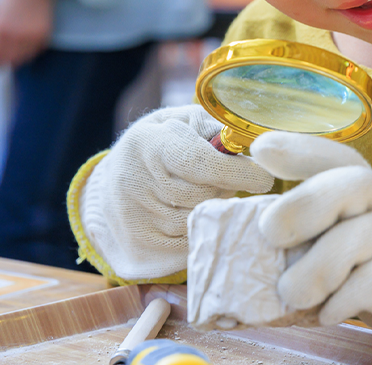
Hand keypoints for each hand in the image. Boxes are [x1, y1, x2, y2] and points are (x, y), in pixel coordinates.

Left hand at [0, 0, 52, 66]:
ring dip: (19, 58)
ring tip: (16, 55)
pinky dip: (31, 50)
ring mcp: (30, 36)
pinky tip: (28, 45)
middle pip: (9, 60)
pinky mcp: (43, 34)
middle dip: (6, 62)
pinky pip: (36, 50)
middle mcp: (14, 36)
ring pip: (24, 58)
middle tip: (4, 62)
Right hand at [79, 106, 274, 280]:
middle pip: (205, 196)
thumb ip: (211, 129)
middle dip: (226, 189)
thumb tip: (250, 147)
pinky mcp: (140, 250)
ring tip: (208, 197)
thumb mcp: (178, 122)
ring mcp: (135, 220)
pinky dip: (202, 233)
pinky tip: (197, 217)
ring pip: (199, 222)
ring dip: (214, 211)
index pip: (201, 163)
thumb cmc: (156, 147)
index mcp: (148, 143)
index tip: (264, 178)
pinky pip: (189, 246)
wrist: (107, 188)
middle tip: (227, 182)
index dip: (238, 172)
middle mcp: (135, 183)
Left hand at [250, 133, 371, 364]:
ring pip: (359, 239)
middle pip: (351, 186)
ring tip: (293, 294)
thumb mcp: (350, 244)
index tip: (260, 149)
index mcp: (371, 188)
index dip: (300, 150)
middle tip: (269, 234)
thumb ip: (315, 235)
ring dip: (317, 269)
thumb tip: (255, 240)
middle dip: (304, 206)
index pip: (337, 159)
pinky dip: (346, 299)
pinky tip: (330, 312)